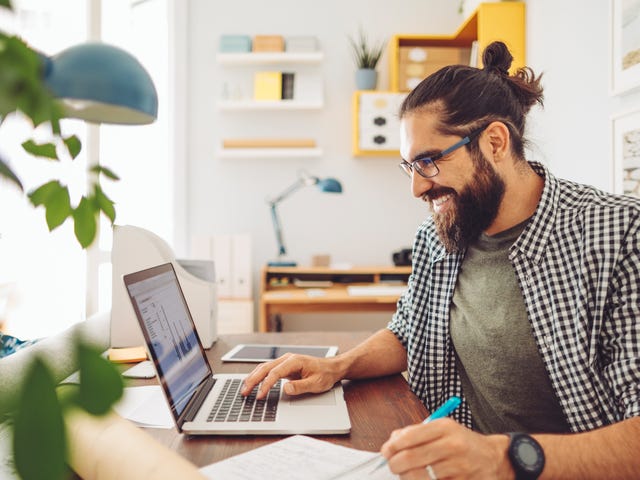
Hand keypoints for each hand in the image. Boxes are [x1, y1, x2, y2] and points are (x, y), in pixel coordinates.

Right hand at [240, 353, 342, 399]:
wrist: (331, 368)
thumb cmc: (324, 374)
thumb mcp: (316, 383)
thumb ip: (300, 386)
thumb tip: (285, 388)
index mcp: (294, 361)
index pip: (275, 373)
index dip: (266, 385)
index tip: (260, 395)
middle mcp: (287, 359)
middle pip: (265, 368)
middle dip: (253, 380)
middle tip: (244, 392)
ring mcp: (285, 362)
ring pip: (264, 368)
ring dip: (253, 377)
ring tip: (244, 389)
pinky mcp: (284, 367)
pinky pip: (268, 370)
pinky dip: (258, 376)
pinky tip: (252, 382)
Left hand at [380, 418, 510, 479]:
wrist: (494, 459)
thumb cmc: (463, 443)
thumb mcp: (443, 429)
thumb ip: (417, 432)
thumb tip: (392, 441)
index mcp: (445, 427)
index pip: (410, 436)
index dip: (393, 445)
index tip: (386, 451)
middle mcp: (452, 445)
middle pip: (412, 458)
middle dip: (396, 464)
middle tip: (392, 466)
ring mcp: (458, 466)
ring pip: (421, 476)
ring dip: (409, 477)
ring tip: (406, 474)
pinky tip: (424, 478)